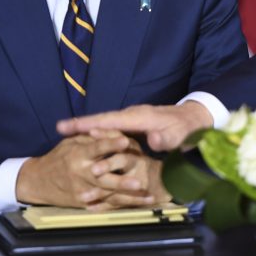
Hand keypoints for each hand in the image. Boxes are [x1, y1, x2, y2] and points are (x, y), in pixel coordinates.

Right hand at [16, 132, 162, 208]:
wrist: (38, 181)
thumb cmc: (59, 156)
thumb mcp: (72, 143)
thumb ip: (91, 138)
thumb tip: (111, 129)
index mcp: (78, 155)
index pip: (96, 148)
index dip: (110, 144)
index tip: (125, 141)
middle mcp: (81, 174)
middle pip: (104, 178)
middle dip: (122, 182)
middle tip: (140, 183)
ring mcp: (83, 191)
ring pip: (109, 195)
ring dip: (130, 197)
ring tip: (148, 197)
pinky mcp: (85, 203)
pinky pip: (106, 204)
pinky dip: (124, 204)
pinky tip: (141, 205)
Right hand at [56, 101, 213, 151]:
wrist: (197, 119)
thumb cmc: (189, 130)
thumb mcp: (181, 137)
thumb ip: (168, 139)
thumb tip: (154, 139)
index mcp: (141, 118)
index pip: (110, 121)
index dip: (89, 124)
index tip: (68, 127)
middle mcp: (134, 115)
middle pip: (103, 120)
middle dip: (82, 124)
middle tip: (59, 129)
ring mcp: (134, 119)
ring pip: (107, 124)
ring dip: (88, 128)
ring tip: (66, 132)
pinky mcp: (136, 125)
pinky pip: (114, 128)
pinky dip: (100, 131)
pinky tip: (88, 137)